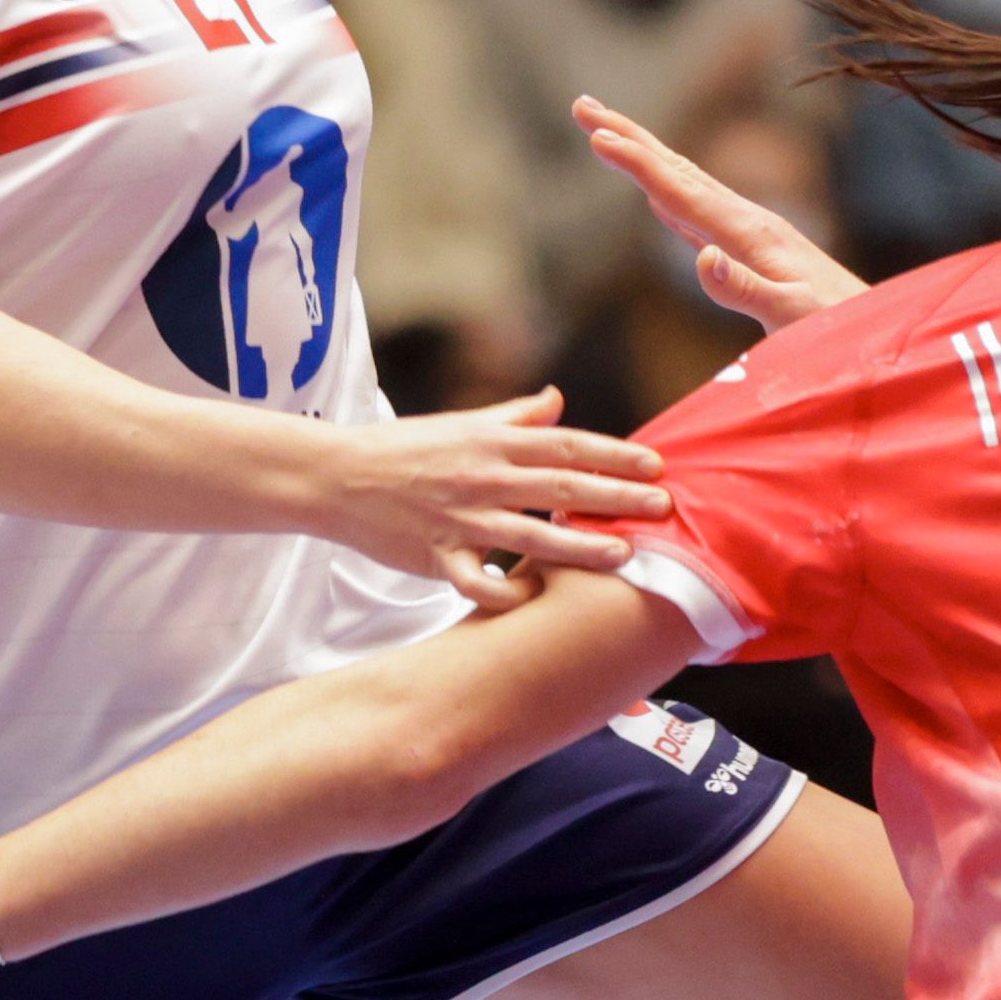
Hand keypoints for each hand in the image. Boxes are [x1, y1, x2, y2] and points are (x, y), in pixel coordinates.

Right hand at [316, 387, 660, 609]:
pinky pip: (474, 581)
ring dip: (579, 546)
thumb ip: (515, 415)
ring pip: (529, 535)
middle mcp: (482, 477)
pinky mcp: (434, 556)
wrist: (336, 475)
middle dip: (616, 497)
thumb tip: (558, 399)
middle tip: (663, 508)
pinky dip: (502, 592)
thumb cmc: (404, 448)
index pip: (566, 445)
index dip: (615, 454)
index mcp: (492, 442)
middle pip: (561, 487)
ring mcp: (459, 519)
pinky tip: (533, 600)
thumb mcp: (462, 423)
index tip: (656, 465)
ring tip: (624, 555)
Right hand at [577, 96, 866, 331]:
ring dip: (646, 157)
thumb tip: (702, 259)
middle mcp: (749, 222)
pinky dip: (670, 192)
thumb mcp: (794, 318)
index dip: (637, 163)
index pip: (682, 191)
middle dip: (630, 137)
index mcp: (751, 234)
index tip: (595, 136)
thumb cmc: (839, 333)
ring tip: (607, 133)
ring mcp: (752, 232)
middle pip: (678, 170)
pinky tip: (657, 194)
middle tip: (582, 104)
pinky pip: (700, 211)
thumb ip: (748, 290)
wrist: (882, 334)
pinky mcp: (756, 250)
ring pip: (687, 184)